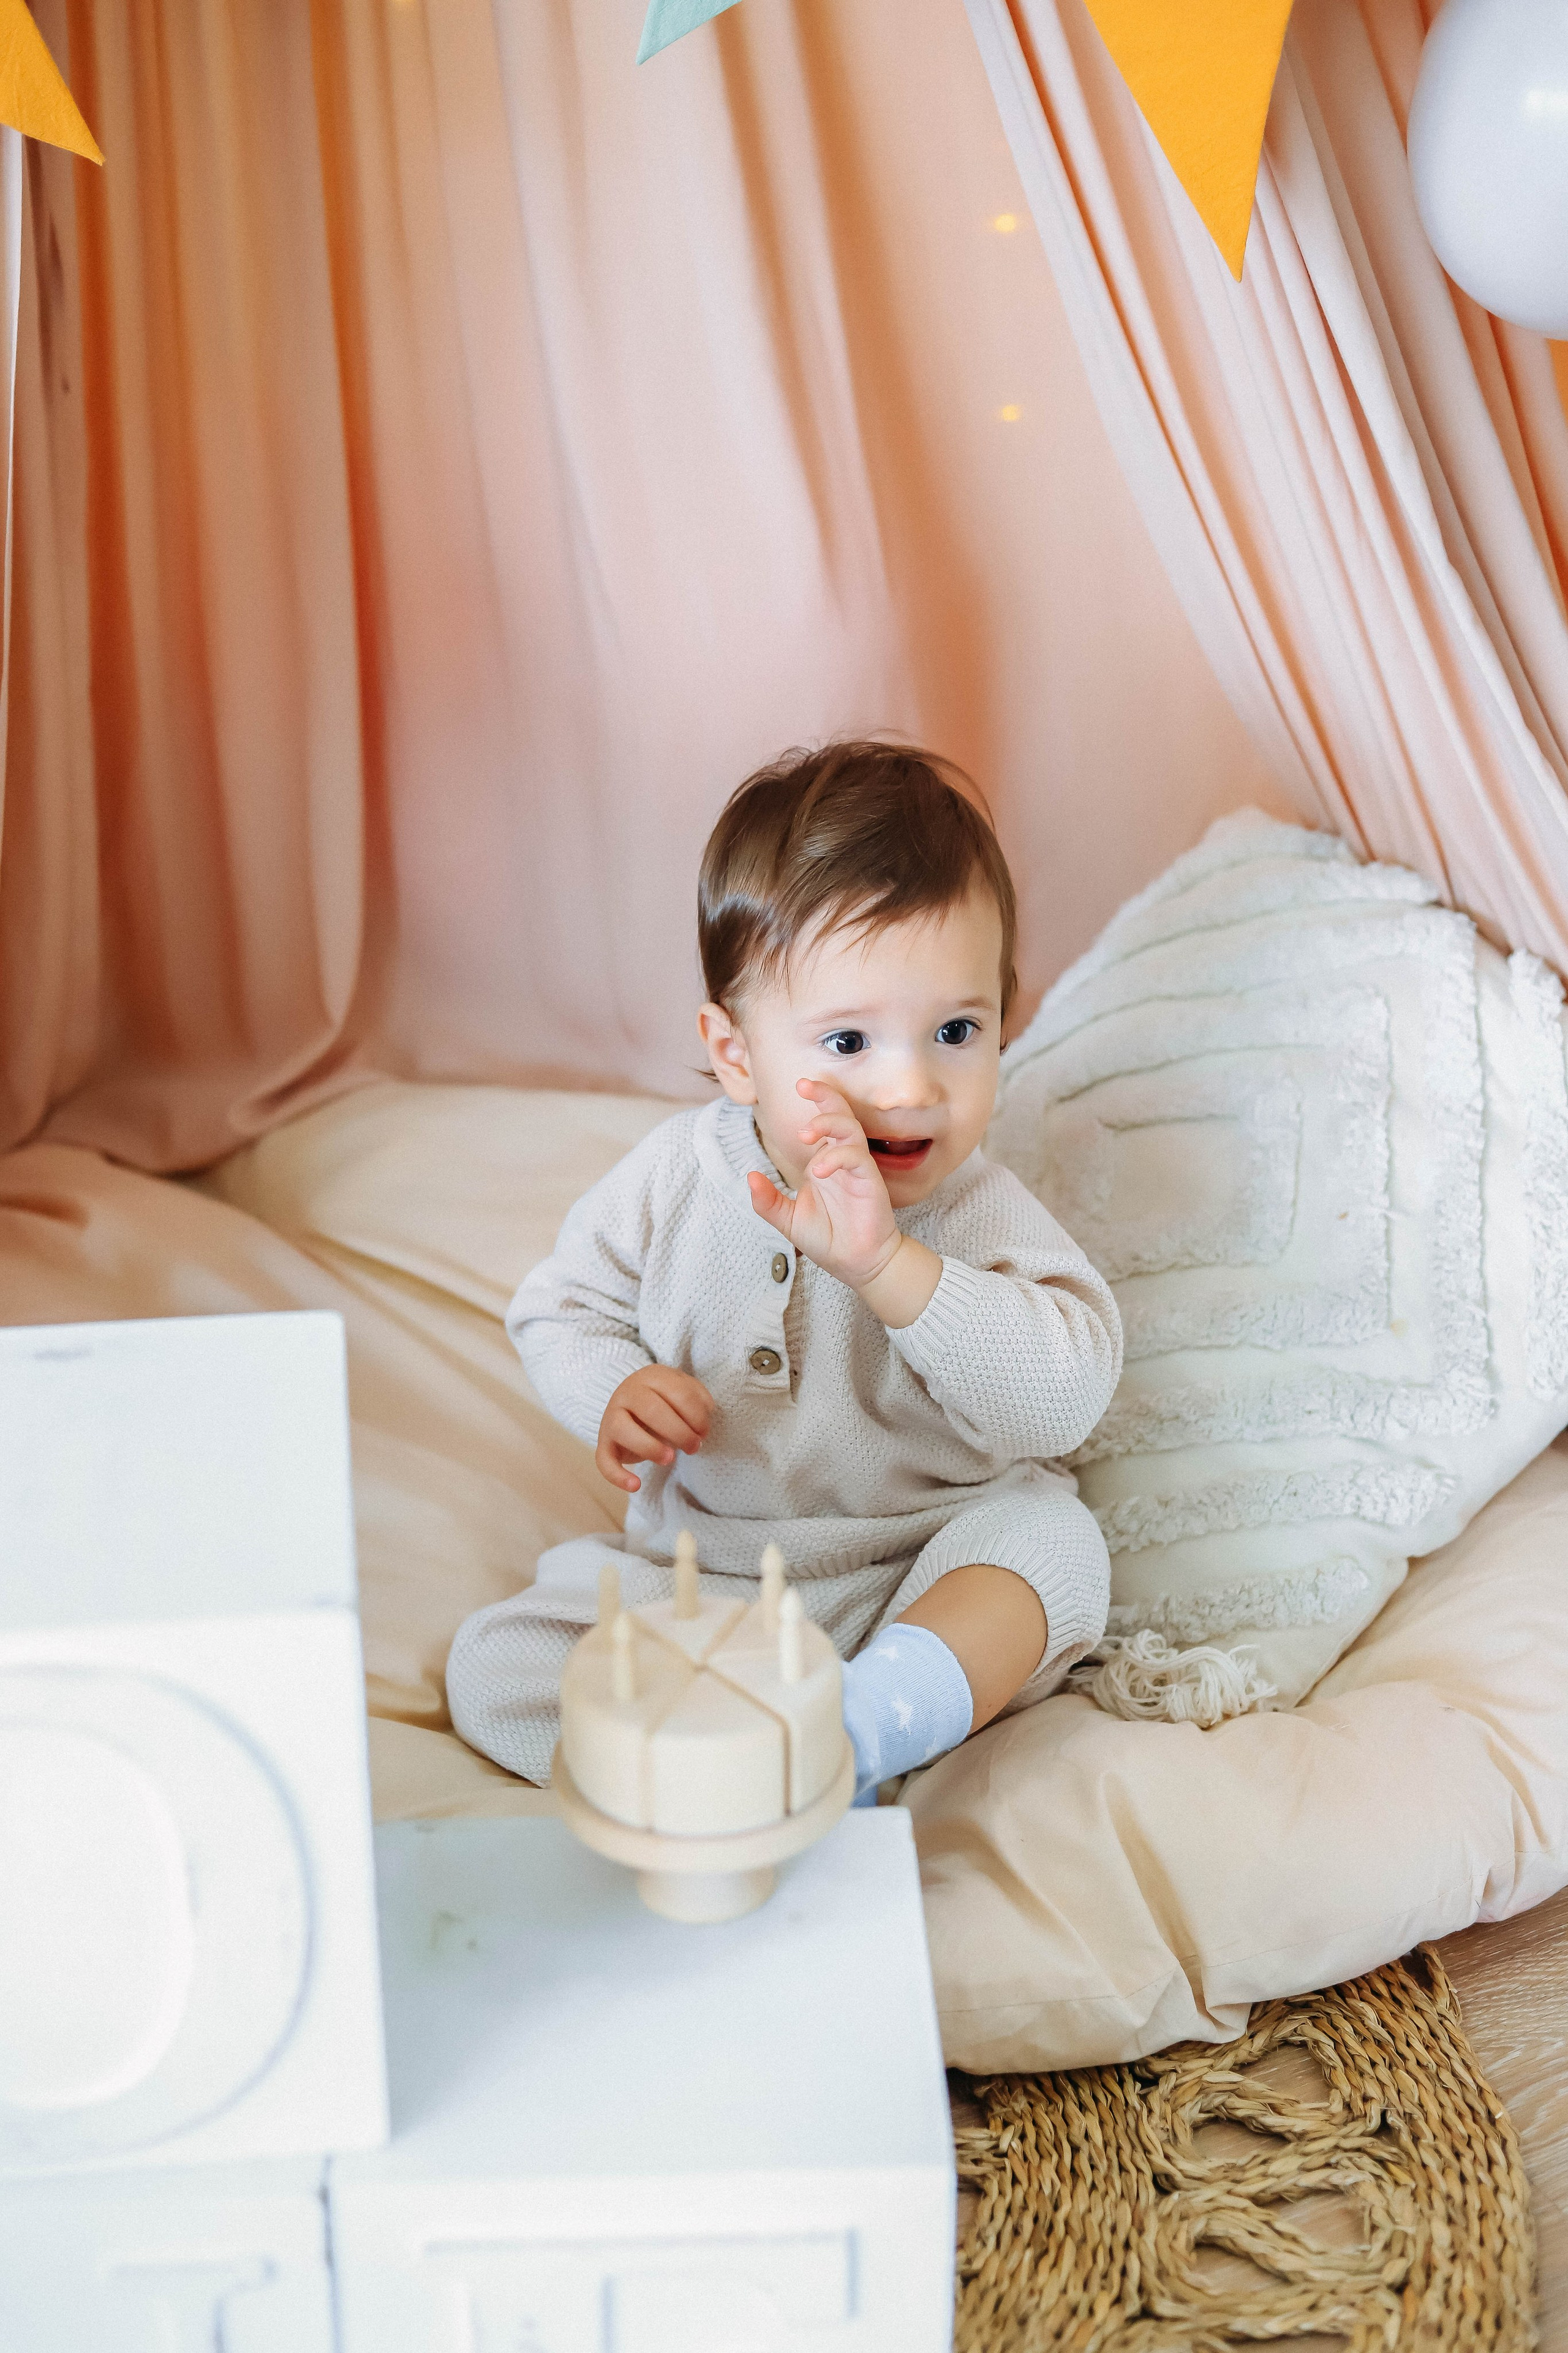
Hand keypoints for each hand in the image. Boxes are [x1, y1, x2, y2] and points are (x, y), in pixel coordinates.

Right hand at [596, 1364, 713, 1493]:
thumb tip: (700, 1425)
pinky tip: (636, 1486)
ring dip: (650, 1447)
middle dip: (680, 1433)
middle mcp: (627, 1392)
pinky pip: (603, 1459)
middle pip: (652, 1410)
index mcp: (652, 1377)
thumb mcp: (684, 1392)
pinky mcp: (603, 1441)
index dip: (697, 1416)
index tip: (704, 1432)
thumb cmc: (666, 1401)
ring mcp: (611, 1416)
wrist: (633, 1405)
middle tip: (694, 1447)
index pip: (678, 1392)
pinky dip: (618, 1476)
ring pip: (624, 1430)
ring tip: (670, 1459)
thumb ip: (698, 1401)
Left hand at [747, 1080, 902, 1292]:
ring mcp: (857, 1168)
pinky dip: (836, 1158)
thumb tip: (750, 1176)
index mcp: (824, 1161)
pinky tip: (818, 1171)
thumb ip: (768, 1201)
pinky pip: (856, 1157)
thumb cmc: (829, 1239)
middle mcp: (841, 1159)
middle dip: (825, 1095)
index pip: (822, 1122)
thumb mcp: (788, 1220)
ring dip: (828, 1123)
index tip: (798, 1085)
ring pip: (850, 1128)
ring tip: (806, 1135)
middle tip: (804, 1085)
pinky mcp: (869, 1181)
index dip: (815, 1100)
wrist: (857, 1265)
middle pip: (840, 1113)